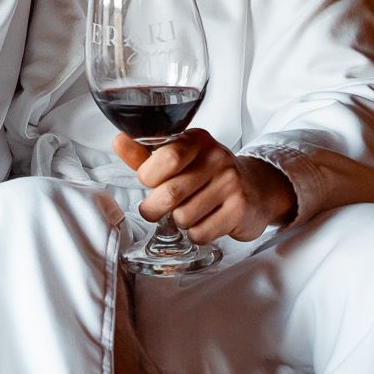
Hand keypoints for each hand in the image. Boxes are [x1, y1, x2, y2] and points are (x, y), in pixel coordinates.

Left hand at [112, 128, 295, 245]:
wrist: (255, 188)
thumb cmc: (207, 173)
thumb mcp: (179, 158)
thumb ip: (145, 155)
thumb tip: (118, 141)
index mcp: (197, 140)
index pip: (166, 157)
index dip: (148, 176)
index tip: (149, 182)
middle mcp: (217, 158)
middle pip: (169, 193)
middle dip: (153, 208)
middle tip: (155, 209)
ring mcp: (231, 184)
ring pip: (183, 217)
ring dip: (177, 221)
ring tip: (187, 211)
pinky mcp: (239, 210)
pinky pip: (200, 233)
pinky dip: (195, 233)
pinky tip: (204, 221)